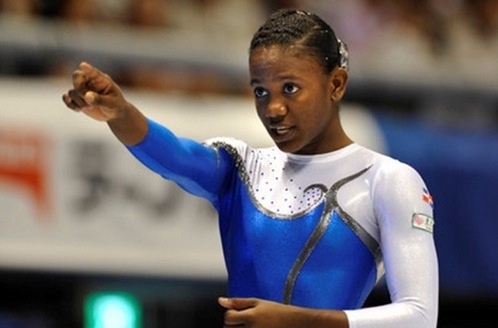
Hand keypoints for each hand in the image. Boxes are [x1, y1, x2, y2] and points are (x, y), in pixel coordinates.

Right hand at [62, 62, 127, 121]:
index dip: (87, 69)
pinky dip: (71, 104)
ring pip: (72, 92)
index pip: (93, 72)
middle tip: (87, 98)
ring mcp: (82, 89)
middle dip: (79, 89)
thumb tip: (87, 95)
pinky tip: (79, 109)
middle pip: (76, 78)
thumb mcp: (111, 104)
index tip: (83, 65)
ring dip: (79, 102)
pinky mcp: (76, 98)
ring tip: (90, 106)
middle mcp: (89, 81)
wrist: (114, 114)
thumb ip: (100, 100)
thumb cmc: (116, 105)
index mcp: (101, 79)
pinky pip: (66, 98)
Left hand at [218, 297, 348, 327]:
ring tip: (252, 325)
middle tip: (247, 321)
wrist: (297, 323)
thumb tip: (220, 301)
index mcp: (250, 317)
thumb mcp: (258, 303)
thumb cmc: (278, 312)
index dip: (232, 314)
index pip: (228, 317)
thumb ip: (238, 302)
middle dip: (234, 324)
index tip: (240, 313)